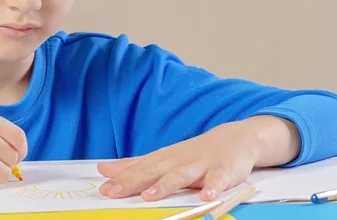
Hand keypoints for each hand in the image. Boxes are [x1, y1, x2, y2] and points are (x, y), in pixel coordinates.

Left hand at [98, 120, 258, 201]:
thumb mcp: (162, 158)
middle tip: (114, 192)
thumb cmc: (193, 153)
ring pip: (181, 176)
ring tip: (149, 196)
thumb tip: (104, 169)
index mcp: (163, 159)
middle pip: (153, 171)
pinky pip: (218, 181)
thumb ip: (134, 166)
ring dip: (165, 185)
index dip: (121, 179)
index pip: (138, 169)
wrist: (233, 139)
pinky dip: (213, 188)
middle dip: (133, 181)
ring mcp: (201, 166)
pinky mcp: (223, 172)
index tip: (104, 189)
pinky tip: (206, 197)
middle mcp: (178, 161)